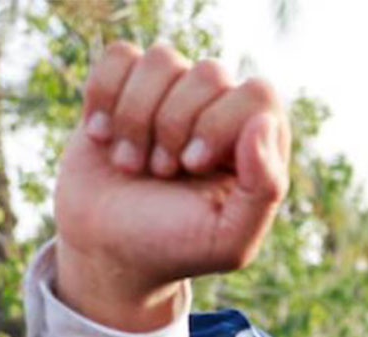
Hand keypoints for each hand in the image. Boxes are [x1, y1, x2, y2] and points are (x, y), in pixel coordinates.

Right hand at [54, 41, 290, 329]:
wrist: (109, 252)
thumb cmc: (174, 247)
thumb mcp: (229, 240)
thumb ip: (264, 189)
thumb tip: (262, 122)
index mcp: (257, 144)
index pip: (258, 95)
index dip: (220, 124)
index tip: (192, 167)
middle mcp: (219, 109)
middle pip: (209, 73)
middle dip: (175, 126)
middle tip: (161, 172)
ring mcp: (172, 94)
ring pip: (162, 59)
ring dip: (136, 117)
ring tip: (131, 164)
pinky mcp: (125, 87)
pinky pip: (120, 55)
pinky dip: (104, 96)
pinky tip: (102, 137)